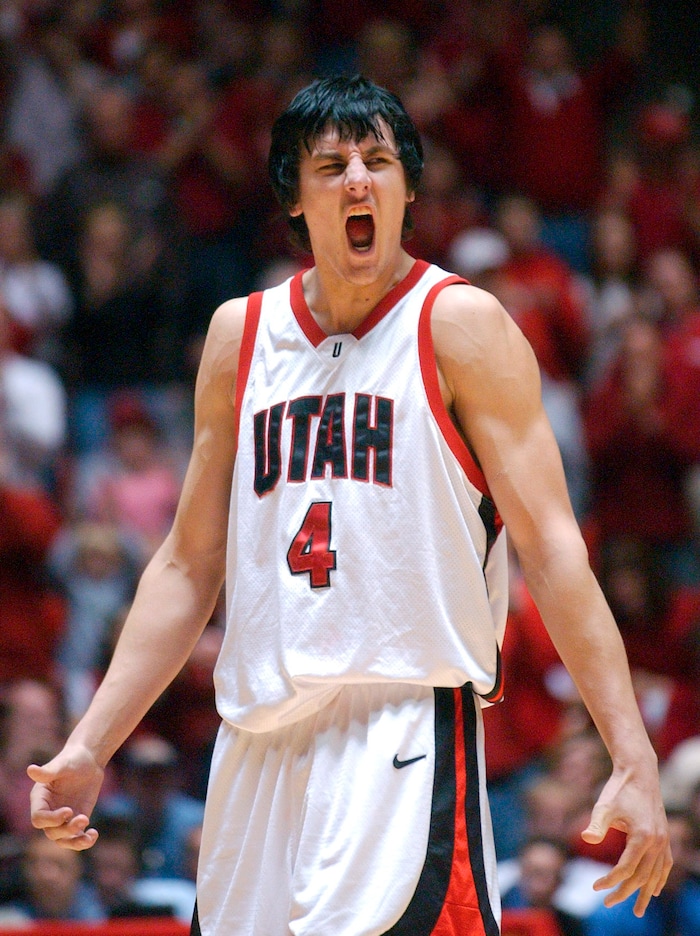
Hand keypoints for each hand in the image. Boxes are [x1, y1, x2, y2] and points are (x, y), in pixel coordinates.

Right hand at [27, 745, 104, 850]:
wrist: (89, 761)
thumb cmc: (73, 759)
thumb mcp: (62, 764)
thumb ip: (48, 772)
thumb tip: (30, 770)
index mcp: (40, 799)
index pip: (39, 818)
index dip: (51, 819)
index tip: (69, 811)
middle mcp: (49, 811)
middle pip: (51, 832)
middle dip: (66, 830)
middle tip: (83, 818)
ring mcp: (62, 818)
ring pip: (62, 839)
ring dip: (74, 842)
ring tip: (89, 836)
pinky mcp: (76, 820)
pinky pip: (76, 838)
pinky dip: (84, 841)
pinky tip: (94, 835)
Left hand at [581, 765, 672, 915]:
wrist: (638, 772)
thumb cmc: (618, 789)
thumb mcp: (604, 806)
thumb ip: (596, 825)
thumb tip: (584, 839)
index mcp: (642, 837)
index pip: (626, 869)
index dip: (610, 880)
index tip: (595, 888)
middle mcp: (657, 841)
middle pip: (641, 876)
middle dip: (624, 892)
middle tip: (608, 904)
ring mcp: (663, 840)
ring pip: (655, 874)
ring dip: (645, 892)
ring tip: (637, 910)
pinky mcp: (664, 836)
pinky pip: (665, 864)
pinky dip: (660, 879)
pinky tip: (655, 890)